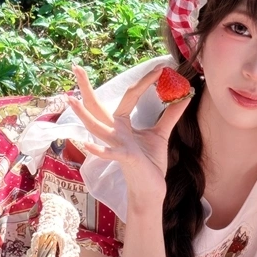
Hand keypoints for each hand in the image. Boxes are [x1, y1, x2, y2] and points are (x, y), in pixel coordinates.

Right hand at [67, 64, 190, 206]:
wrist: (151, 189)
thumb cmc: (150, 163)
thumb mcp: (161, 133)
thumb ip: (170, 114)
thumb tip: (185, 95)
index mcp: (122, 124)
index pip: (129, 95)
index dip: (145, 80)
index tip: (160, 67)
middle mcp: (114, 132)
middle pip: (96, 106)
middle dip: (86, 87)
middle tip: (76, 67)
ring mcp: (116, 144)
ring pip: (96, 127)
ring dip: (83, 114)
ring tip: (71, 99)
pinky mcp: (124, 158)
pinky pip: (109, 152)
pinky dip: (99, 149)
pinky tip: (87, 144)